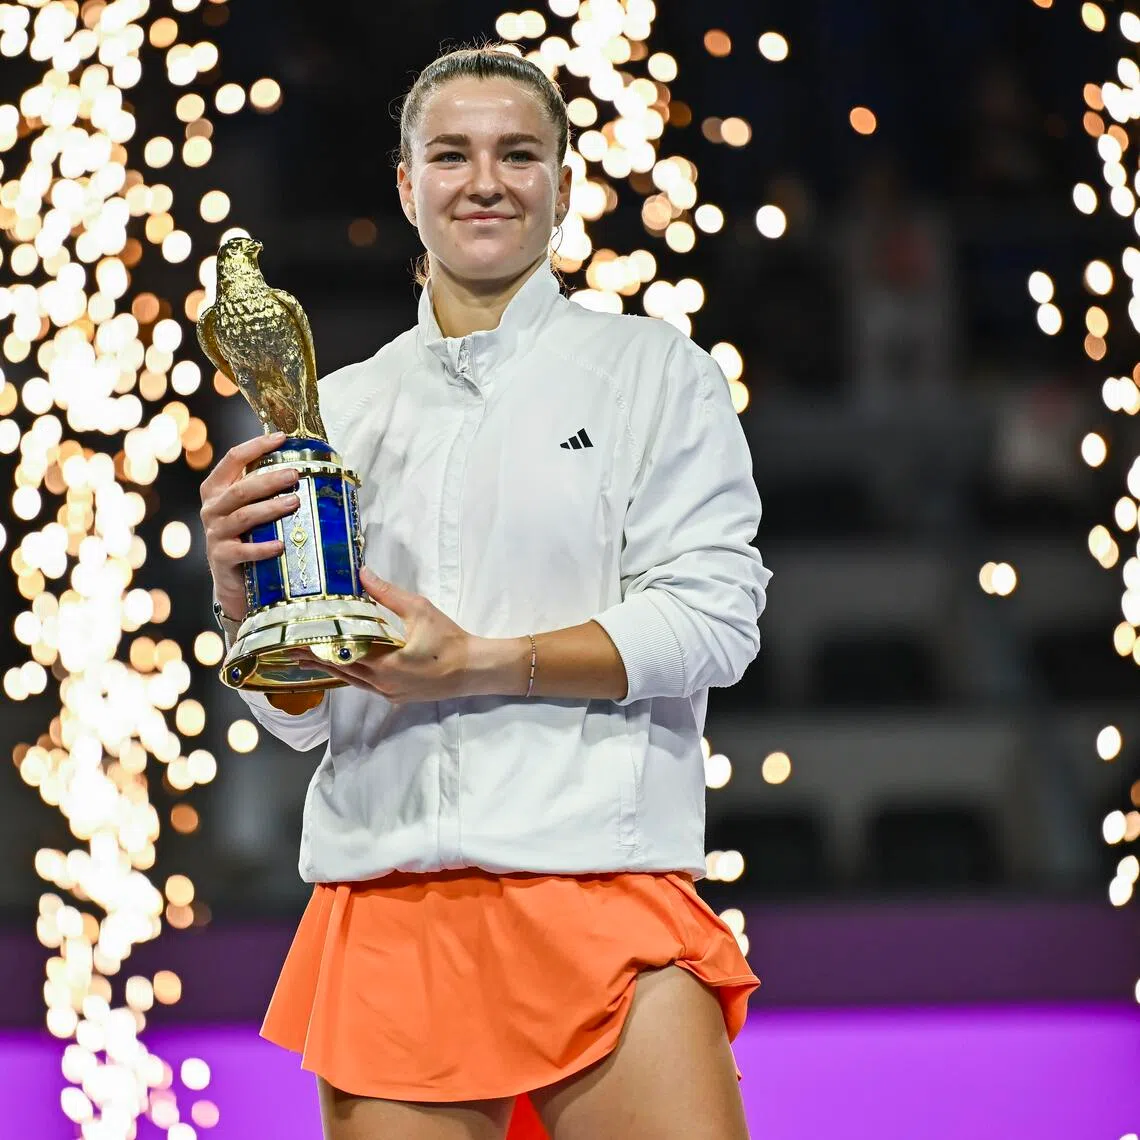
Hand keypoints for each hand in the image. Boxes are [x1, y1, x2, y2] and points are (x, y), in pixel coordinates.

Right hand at [198, 431, 299, 618]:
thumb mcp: (252, 510)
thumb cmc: (248, 537)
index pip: (233, 459)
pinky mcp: (222, 558)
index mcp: (218, 490)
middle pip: (241, 488)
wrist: (234, 582)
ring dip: (271, 508)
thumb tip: (302, 467)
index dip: (256, 446)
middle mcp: (212, 508)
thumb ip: (264, 490)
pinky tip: (281, 545)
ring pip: (244, 516)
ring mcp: (215, 533)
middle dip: (269, 479)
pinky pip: (243, 551)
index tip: (282, 438)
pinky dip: (262, 548)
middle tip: (295, 474)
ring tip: (295, 502)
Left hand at [302, 567, 476, 703]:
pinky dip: (350, 676)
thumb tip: (363, 574)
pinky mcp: (396, 696)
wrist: (472, 670)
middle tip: (291, 652)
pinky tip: (343, 669)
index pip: (341, 654)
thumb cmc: (448, 640)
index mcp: (383, 663)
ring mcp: (388, 693)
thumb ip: (388, 594)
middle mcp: (381, 683)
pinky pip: (365, 686)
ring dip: (330, 669)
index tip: (296, 642)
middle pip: (340, 670)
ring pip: (351, 681)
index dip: (317, 648)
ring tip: (308, 661)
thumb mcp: (419, 610)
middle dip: (316, 660)